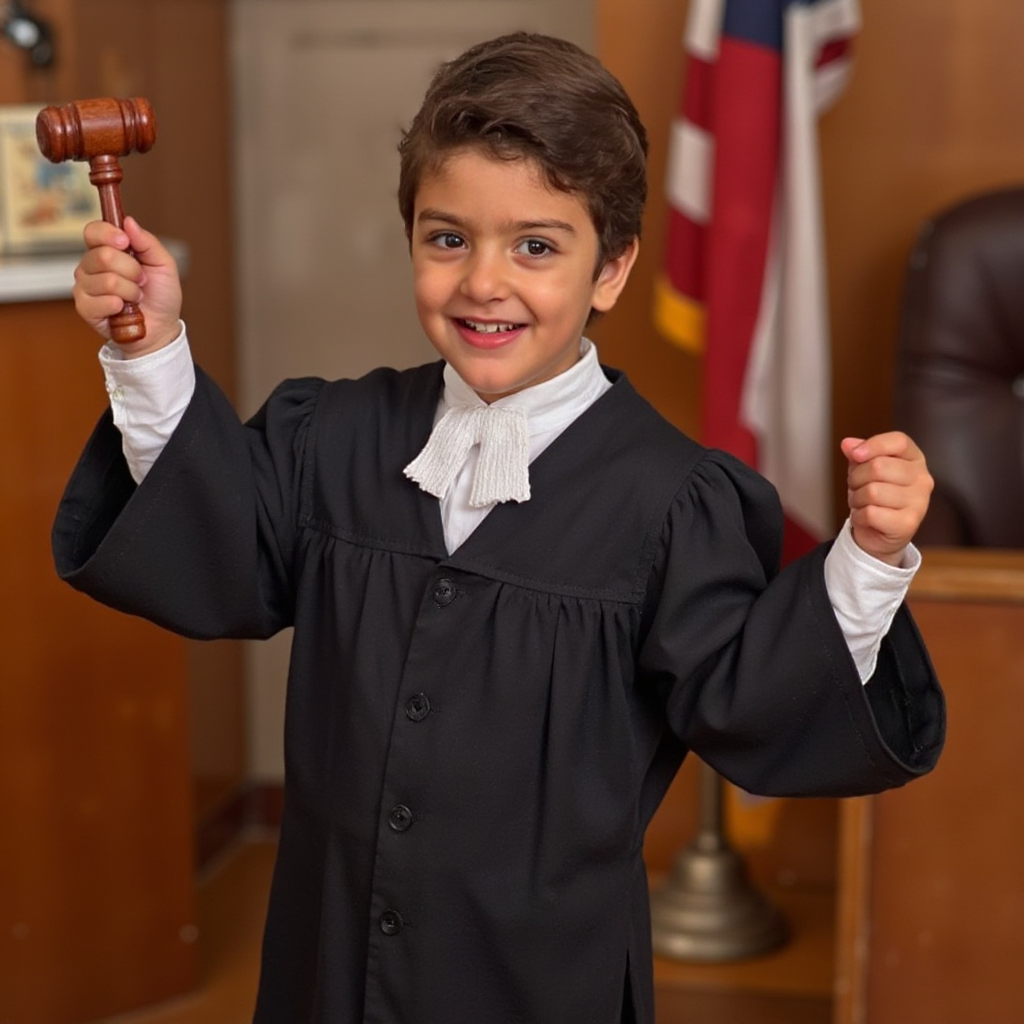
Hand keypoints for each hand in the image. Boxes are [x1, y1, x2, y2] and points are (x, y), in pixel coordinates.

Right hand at [73, 216, 182, 356]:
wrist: (162, 327)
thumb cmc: (161, 296)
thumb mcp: (164, 264)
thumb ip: (147, 242)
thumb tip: (128, 221)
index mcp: (107, 250)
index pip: (93, 231)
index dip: (107, 234)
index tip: (125, 242)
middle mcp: (91, 265)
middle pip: (103, 256)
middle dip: (132, 271)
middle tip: (142, 281)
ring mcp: (85, 286)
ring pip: (106, 281)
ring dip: (130, 291)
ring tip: (135, 297)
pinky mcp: (85, 307)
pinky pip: (101, 301)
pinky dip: (120, 306)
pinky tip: (123, 309)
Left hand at [841, 432, 933, 565]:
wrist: (879, 533)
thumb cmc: (875, 497)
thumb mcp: (864, 470)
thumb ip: (859, 454)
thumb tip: (848, 444)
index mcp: (915, 459)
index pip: (899, 441)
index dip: (873, 445)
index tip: (855, 454)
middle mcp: (922, 479)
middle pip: (878, 467)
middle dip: (856, 478)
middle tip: (857, 488)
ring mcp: (919, 502)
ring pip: (872, 491)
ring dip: (857, 499)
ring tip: (863, 504)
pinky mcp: (908, 524)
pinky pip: (871, 513)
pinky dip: (858, 516)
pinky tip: (865, 518)